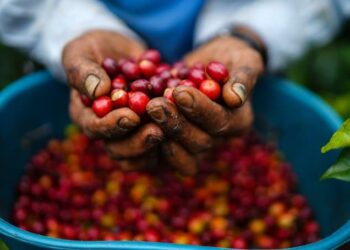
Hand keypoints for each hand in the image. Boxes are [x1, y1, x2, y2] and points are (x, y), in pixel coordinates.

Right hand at [64, 30, 162, 168]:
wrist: (122, 50)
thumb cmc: (95, 49)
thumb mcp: (81, 52)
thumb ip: (83, 71)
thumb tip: (97, 90)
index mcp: (86, 115)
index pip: (95, 128)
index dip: (112, 126)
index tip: (131, 117)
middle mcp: (108, 129)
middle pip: (119, 149)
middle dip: (138, 141)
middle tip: (157, 131)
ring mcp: (131, 132)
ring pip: (142, 153)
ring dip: (158, 143)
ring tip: (172, 128)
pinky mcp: (151, 129)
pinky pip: (162, 144)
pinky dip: (173, 135)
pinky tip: (186, 123)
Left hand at [147, 33, 264, 173]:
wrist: (215, 60)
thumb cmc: (233, 57)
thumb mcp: (245, 60)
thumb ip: (243, 78)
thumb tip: (236, 97)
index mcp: (238, 122)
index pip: (219, 122)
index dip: (199, 109)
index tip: (179, 91)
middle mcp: (218, 137)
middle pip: (198, 142)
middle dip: (175, 123)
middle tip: (154, 105)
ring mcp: (196, 140)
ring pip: (180, 153)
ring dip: (161, 132)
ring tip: (145, 110)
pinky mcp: (177, 139)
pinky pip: (163, 149)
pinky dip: (148, 138)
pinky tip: (135, 122)